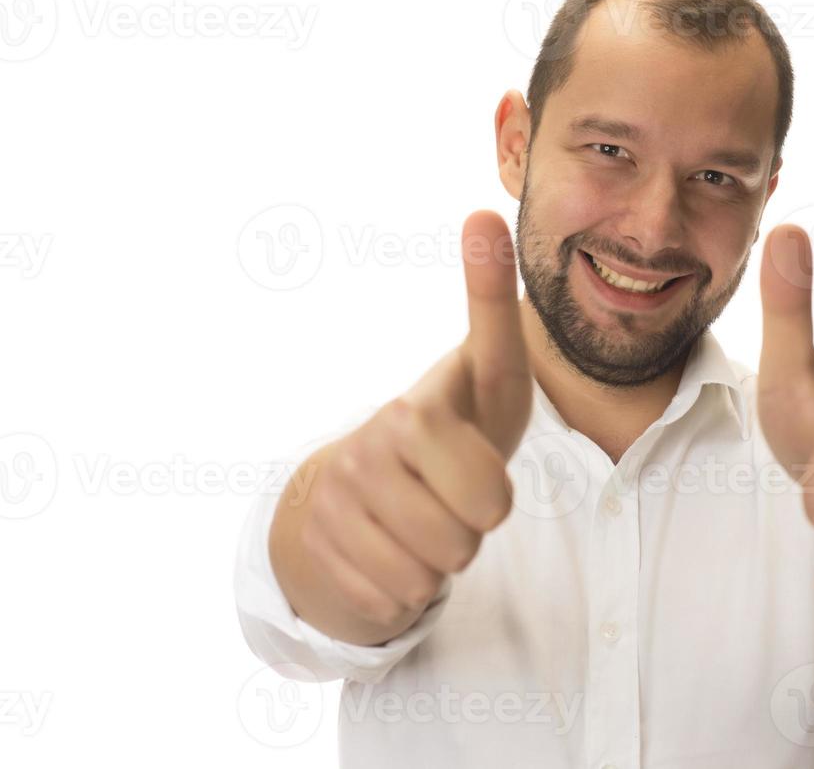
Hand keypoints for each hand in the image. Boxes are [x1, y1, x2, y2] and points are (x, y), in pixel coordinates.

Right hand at [297, 210, 532, 635]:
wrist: (365, 480)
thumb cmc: (453, 419)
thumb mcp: (486, 367)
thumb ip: (491, 299)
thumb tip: (481, 210)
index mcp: (411, 414)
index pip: (488, 499)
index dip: (493, 495)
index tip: (467, 470)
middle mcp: (363, 457)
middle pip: (463, 544)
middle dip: (471, 529)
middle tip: (453, 492)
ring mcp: (335, 510)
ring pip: (429, 578)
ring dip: (440, 559)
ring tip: (426, 515)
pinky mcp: (319, 557)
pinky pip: (395, 602)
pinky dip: (405, 588)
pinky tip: (393, 546)